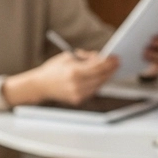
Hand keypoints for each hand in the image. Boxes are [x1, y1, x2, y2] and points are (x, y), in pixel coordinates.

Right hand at [3, 51, 118, 105]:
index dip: (108, 62)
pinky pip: (93, 91)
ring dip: (106, 77)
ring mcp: (77, 94)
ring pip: (99, 85)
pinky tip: (101, 77)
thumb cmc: (53, 69)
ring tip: (111, 69)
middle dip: (110, 69)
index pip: (98, 67)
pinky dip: (98, 84)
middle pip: (101, 77)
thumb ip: (85, 57)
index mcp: (74, 71)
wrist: (40, 85)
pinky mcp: (77, 100)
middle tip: (117, 63)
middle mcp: (77, 84)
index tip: (115, 57)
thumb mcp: (68, 57)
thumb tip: (100, 57)